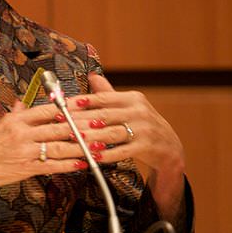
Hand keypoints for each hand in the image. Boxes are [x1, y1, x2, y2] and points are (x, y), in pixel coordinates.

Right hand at [0, 100, 90, 201]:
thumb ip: (15, 113)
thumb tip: (22, 102)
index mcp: (17, 119)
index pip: (48, 109)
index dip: (70, 105)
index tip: (88, 102)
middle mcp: (22, 133)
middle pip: (59, 126)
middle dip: (84, 125)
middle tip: (103, 123)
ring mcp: (25, 151)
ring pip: (60, 146)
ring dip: (83, 146)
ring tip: (100, 145)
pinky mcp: (26, 168)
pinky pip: (53, 165)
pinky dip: (70, 165)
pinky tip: (84, 163)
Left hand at [64, 73, 185, 219]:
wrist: (169, 147)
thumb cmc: (141, 124)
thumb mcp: (128, 105)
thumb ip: (108, 93)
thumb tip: (91, 75)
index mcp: (132, 98)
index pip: (103, 98)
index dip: (82, 101)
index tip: (64, 104)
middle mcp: (139, 112)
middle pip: (104, 115)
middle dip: (80, 119)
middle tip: (61, 123)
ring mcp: (144, 130)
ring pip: (111, 133)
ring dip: (91, 136)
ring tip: (74, 138)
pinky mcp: (147, 148)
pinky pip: (121, 151)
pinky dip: (105, 155)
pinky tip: (91, 156)